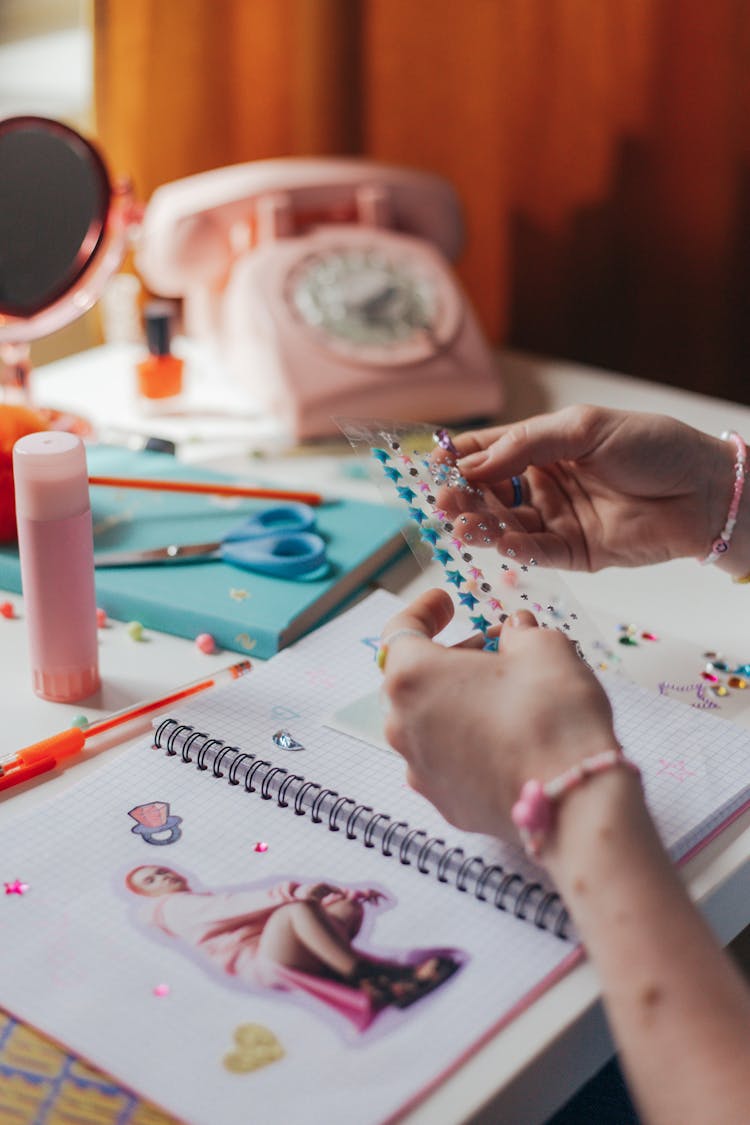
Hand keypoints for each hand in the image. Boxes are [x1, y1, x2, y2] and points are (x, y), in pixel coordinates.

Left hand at [380, 588, 618, 838]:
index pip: (401, 630)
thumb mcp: (543, 648)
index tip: (446, 602)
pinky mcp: (444, 801)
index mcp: (413, 677)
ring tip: (505, 692)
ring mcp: (420, 769)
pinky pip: (446, 758)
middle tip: (492, 648)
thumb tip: (516, 632)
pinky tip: (506, 735)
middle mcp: (403, 725)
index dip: (424, 610)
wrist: (572, 801)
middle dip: (450, 657)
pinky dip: (467, 738)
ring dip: (458, 699)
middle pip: (414, 678)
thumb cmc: (552, 716)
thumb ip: (521, 632)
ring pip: (429, 720)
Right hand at [445, 405, 734, 569]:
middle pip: (491, 492)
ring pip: (508, 525)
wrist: (704, 490)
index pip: (492, 451)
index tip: (432, 465)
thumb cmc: (653, 447)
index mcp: (546, 447)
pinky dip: (517, 549)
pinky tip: (501, 542)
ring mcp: (559, 520)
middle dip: (465, 496)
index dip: (461, 458)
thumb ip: (528, 443)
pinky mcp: (576, 553)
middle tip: (443, 502)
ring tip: (462, 525)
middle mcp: (547, 484)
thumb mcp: (586, 428)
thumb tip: (473, 462)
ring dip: (482, 525)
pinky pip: (538, 553)